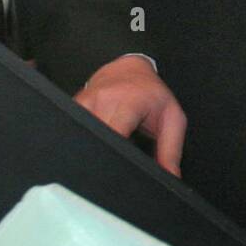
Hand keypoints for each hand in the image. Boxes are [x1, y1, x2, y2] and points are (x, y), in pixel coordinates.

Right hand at [75, 55, 186, 176]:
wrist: (132, 67)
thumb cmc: (152, 93)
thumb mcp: (172, 119)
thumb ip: (171, 151)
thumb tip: (170, 177)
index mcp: (128, 103)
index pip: (114, 135)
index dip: (113, 157)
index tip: (117, 172)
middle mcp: (103, 100)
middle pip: (94, 138)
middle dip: (102, 157)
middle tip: (110, 172)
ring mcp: (86, 101)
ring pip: (80, 133)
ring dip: (91, 148)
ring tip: (102, 158)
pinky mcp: (75, 104)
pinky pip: (73, 126)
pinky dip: (82, 139)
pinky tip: (91, 146)